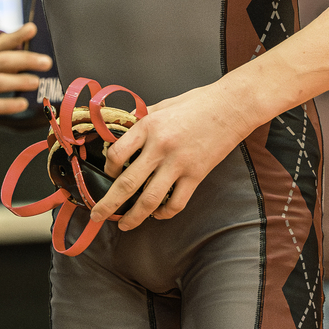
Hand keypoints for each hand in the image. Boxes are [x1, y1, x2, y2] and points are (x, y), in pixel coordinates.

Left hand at [90, 81, 251, 229]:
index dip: (108, 167)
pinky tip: (157, 215)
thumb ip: (141, 120)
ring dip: (134, 217)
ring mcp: (179, 164)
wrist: (231, 107)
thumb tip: (122, 130)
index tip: (108, 172)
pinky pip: (177, 202)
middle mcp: (160, 147)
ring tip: (124, 225)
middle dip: (109, 203)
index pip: (117, 153)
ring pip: (151, 199)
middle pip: (128, 183)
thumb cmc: (196, 103)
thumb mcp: (161, 105)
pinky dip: (164, 213)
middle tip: (97, 215)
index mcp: (148, 127)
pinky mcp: (197, 176)